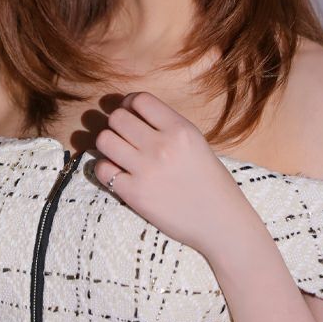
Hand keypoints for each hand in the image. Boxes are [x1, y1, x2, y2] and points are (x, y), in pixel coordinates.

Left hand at [92, 91, 246, 255]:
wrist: (220, 222)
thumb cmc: (211, 182)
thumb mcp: (196, 142)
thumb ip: (168, 126)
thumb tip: (133, 113)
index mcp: (180, 129)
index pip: (140, 99)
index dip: (129, 103)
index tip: (131, 113)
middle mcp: (162, 146)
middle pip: (117, 117)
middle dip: (117, 123)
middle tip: (124, 135)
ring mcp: (146, 170)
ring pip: (104, 139)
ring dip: (108, 144)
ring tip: (118, 153)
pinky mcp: (134, 194)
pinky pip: (102, 169)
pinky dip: (105, 169)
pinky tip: (118, 173)